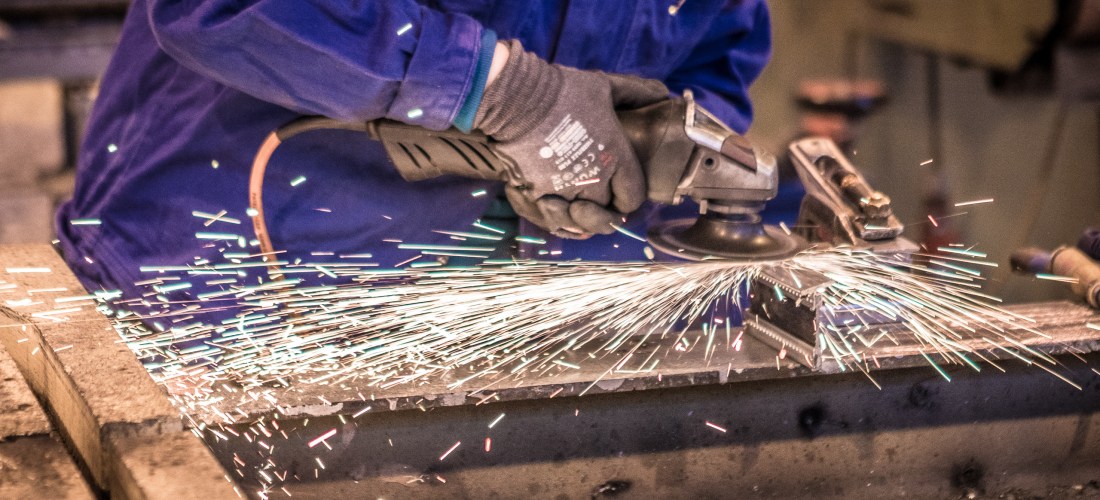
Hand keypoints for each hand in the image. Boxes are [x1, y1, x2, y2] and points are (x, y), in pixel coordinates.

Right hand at [474, 40, 667, 237]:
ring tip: (576, 211)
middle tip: (599, 203)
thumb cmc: (564, 91)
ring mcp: (564, 192)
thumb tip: (663, 93)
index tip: (622, 193)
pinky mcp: (536, 195)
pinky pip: (551, 221)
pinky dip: (556, 221)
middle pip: (607, 214)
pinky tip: (557, 214)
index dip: (629, 199)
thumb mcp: (606, 86)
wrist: (517, 98)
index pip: (633, 197)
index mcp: (615, 158)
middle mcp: (593, 180)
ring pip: (579, 223)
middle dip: (605, 210)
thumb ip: (636, 92)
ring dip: (580, 221)